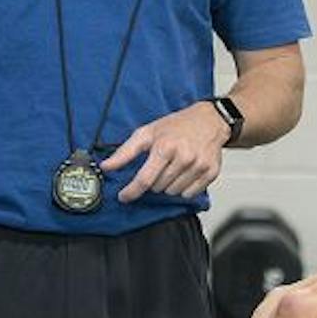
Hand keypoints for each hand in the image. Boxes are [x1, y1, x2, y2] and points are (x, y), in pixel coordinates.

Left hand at [99, 102, 231, 203]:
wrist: (209, 120)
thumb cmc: (176, 126)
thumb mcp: (146, 133)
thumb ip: (124, 152)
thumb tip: (106, 166)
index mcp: (165, 147)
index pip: (144, 179)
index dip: (131, 191)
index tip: (123, 196)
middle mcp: (183, 157)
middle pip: (157, 187)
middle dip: (154, 181)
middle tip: (159, 165)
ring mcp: (198, 166)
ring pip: (173, 193)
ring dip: (168, 185)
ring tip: (173, 167)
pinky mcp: (210, 173)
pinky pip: (189, 194)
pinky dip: (183, 188)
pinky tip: (184, 173)